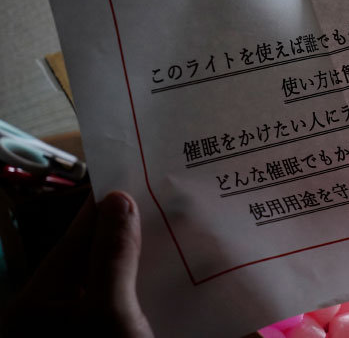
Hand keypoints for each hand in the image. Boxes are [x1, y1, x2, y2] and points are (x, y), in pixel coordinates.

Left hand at [1, 191, 152, 336]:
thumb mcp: (111, 310)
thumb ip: (112, 255)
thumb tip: (118, 200)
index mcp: (32, 307)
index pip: (69, 245)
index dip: (97, 212)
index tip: (122, 182)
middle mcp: (45, 318)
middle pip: (84, 263)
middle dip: (117, 235)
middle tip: (149, 205)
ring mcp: (70, 331)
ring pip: (101, 284)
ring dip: (130, 262)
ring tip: (159, 234)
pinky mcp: (98, 337)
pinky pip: (113, 306)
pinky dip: (134, 289)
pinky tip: (157, 275)